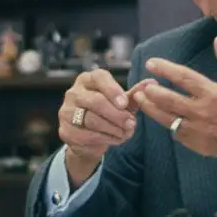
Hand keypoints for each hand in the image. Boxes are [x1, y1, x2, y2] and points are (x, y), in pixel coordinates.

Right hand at [58, 69, 153, 184]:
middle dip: (116, 114)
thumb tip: (152, 83)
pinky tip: (115, 139)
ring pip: (91, 120)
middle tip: (132, 123)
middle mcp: (73, 93)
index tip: (125, 104)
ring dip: (113, 128)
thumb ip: (134, 94)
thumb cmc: (107, 112)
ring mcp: (66, 112)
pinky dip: (105, 139)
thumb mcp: (122, 102)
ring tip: (126, 133)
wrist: (89, 138)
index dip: (113, 90)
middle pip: (95, 101)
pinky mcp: (65, 131)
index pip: (99, 77)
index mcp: (88, 80)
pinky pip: (86, 136)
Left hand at [135, 36, 216, 172]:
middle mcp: (203, 112)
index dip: (165, 69)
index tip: (152, 63)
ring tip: (141, 99)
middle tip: (143, 84)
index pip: (183, 78)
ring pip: (166, 119)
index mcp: (214, 94)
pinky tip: (163, 116)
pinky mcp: (198, 145)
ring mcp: (198, 131)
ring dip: (151, 108)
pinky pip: (176, 133)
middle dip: (151, 91)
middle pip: (168, 100)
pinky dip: (168, 123)